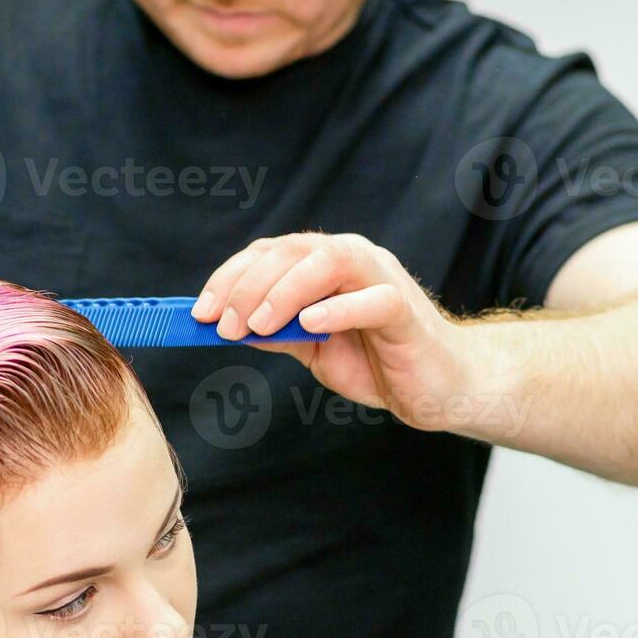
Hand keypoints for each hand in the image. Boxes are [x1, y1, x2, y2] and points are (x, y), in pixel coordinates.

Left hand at [192, 232, 472, 431]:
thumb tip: (225, 327)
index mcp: (325, 264)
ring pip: (328, 262)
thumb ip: (275, 332)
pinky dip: (338, 308)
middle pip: (291, 251)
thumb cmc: (376, 359)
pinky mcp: (404, 311)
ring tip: (258, 325)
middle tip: (224, 325)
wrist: (437, 386)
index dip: (230, 277)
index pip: (269, 253)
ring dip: (284, 291)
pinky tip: (309, 324)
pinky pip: (372, 300)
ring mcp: (381, 280)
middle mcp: (352, 259)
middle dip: (248, 286)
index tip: (200, 312)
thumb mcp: (311, 346)